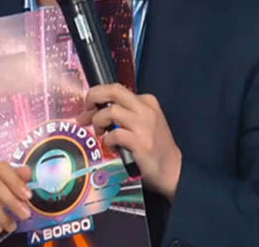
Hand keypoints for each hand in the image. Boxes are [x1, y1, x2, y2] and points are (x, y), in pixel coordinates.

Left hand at [77, 84, 181, 201]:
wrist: (172, 170)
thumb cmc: (154, 146)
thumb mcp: (143, 122)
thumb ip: (124, 112)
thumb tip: (94, 110)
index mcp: (147, 101)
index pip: (116, 89)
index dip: (97, 96)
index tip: (88, 107)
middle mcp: (146, 109)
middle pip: (113, 91)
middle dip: (93, 97)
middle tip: (85, 112)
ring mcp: (144, 125)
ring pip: (111, 111)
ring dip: (99, 122)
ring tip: (101, 133)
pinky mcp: (140, 142)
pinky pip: (114, 134)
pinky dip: (108, 140)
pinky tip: (112, 147)